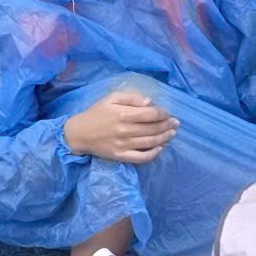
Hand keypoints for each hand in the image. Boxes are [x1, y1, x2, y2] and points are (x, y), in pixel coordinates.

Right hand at [63, 88, 177, 163]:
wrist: (79, 133)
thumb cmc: (96, 113)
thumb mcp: (111, 98)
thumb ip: (131, 98)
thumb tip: (149, 103)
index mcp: (123, 114)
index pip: (151, 114)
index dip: (163, 113)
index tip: (167, 113)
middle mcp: (125, 130)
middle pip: (153, 129)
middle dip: (167, 125)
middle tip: (176, 123)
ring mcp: (124, 145)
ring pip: (151, 143)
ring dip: (165, 138)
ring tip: (172, 134)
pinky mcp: (121, 156)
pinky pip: (141, 157)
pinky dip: (153, 154)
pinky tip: (160, 148)